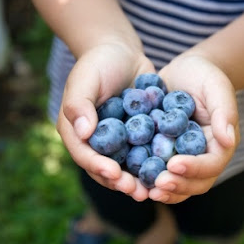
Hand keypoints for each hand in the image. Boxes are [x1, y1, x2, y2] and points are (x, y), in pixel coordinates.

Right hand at [56, 42, 153, 201]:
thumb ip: (79, 104)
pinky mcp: (134, 136)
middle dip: (120, 182)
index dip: (98, 167)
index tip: (115, 174)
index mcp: (75, 131)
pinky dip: (151, 164)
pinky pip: (142, 154)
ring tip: (152, 191)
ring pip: (125, 166)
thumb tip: (82, 133)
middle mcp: (94, 141)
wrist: (122, 52)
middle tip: (137, 191)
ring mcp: (115, 141)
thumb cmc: (98, 62)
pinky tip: (167, 172)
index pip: (84, 154)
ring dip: (137, 180)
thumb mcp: (85, 79)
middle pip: (104, 168)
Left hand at [149, 55, 239, 203]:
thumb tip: (229, 141)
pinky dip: (148, 180)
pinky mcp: (164, 155)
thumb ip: (224, 112)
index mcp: (219, 144)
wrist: (182, 72)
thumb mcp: (216, 87)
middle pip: (195, 183)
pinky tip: (132, 179)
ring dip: (163, 191)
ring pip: (177, 184)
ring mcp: (183, 158)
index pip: (212, 165)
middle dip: (178, 185)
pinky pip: (158, 172)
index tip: (174, 164)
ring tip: (146, 190)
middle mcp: (202, 157)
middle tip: (158, 184)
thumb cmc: (203, 75)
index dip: (195, 168)